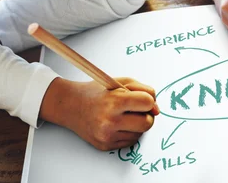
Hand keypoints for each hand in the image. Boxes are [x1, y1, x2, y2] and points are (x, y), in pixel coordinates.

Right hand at [40, 77, 158, 150]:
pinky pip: (130, 141)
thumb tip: (157, 109)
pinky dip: (129, 132)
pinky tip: (119, 124)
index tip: (143, 100)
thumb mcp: (121, 82)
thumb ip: (144, 91)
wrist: (71, 105)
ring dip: (137, 124)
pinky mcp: (105, 145)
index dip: (149, 100)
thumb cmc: (98, 92)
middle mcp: (110, 121)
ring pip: (140, 133)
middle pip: (147, 123)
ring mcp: (107, 135)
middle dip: (147, 115)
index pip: (147, 103)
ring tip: (125, 115)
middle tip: (138, 110)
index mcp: (114, 101)